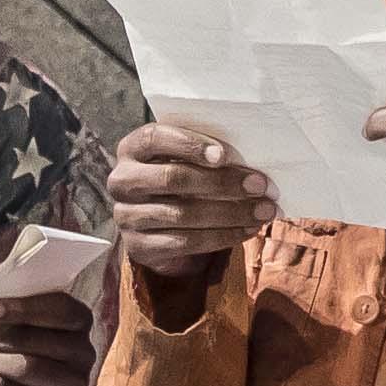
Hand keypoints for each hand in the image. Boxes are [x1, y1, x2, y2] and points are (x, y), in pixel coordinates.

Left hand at [0, 286, 97, 385]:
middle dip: (4, 337)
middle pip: (42, 339)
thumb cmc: (5, 353)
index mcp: (78, 322)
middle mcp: (84, 352)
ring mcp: (73, 384)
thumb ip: (11, 308)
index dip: (25, 307)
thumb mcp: (6, 324)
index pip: (63, 308)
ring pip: (30, 367)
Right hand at [106, 121, 273, 290]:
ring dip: (230, 213)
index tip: (224, 155)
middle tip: (260, 185)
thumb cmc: (180, 179)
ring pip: (182, 214)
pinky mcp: (139, 247)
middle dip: (222, 182)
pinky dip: (222, 236)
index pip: (155, 138)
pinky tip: (247, 230)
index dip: (189, 145)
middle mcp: (122, 181)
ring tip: (263, 210)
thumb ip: (205, 153)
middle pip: (173, 179)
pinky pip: (185, 242)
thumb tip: (252, 161)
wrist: (156, 226)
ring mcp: (126, 217)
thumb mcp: (184, 159)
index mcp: (131, 149)